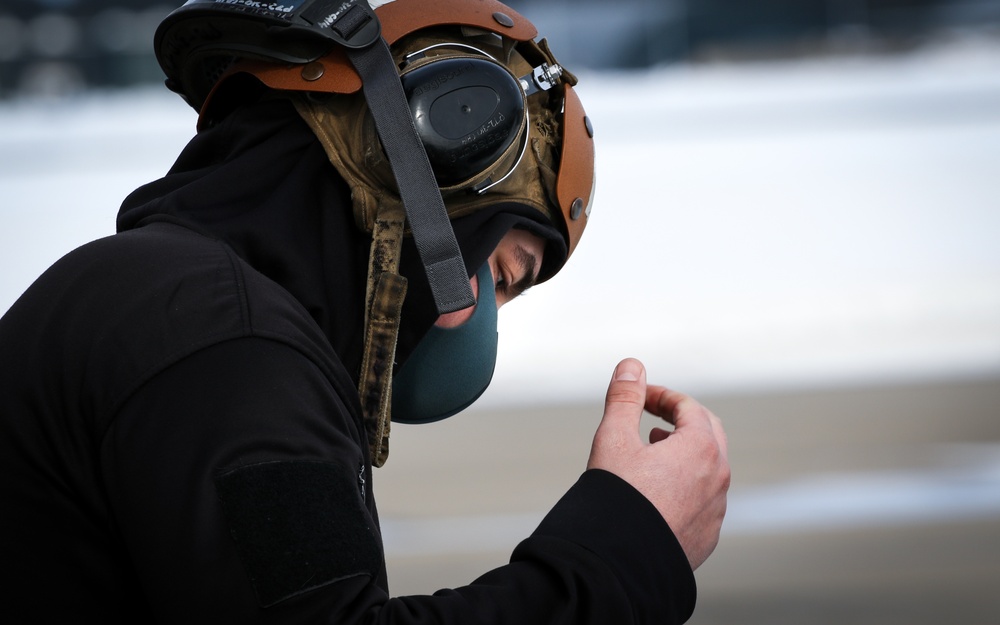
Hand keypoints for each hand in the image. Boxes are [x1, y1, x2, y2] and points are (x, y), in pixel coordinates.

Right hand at [587, 358, 729, 569]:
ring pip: (708, 470)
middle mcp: (718, 479)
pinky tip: (658, 494)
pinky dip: (686, 487)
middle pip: (709, 434)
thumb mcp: (614, 438)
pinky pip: (703, 502)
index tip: (640, 397)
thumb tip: (631, 365)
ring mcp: (716, 511)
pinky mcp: (706, 538)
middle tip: (653, 418)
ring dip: (684, 454)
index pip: (689, 407)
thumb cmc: (617, 499)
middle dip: (681, 420)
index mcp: (702, 449)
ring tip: (653, 452)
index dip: (662, 396)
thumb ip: (624, 398)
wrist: (618, 563)